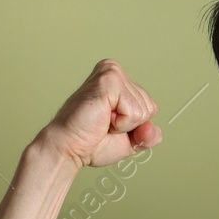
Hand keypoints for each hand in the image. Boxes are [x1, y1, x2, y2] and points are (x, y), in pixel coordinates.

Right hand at [40, 58, 161, 168]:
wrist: (68, 148)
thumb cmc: (92, 141)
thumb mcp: (131, 140)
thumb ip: (150, 135)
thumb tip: (150, 127)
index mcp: (120, 80)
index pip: (150, 107)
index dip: (134, 126)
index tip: (109, 124)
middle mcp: (115, 71)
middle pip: (150, 108)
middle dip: (130, 125)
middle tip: (103, 124)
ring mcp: (112, 73)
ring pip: (144, 111)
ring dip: (123, 125)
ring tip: (101, 120)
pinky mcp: (109, 81)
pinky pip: (135, 112)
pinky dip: (121, 124)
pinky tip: (101, 118)